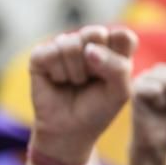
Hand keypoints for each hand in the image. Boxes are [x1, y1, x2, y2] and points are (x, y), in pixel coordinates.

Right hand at [29, 25, 136, 164]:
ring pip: (72, 44)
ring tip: (75, 84)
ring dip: (76, 73)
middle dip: (96, 64)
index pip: (123, 36)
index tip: (113, 78)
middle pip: (96, 33)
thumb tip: (88, 50)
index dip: (119, 56)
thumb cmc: (98, 110)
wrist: (69, 131)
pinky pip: (52, 53)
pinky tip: (59, 82)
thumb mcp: (120, 92)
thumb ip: (118, 67)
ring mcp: (63, 46)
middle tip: (91, 81)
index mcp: (112, 49)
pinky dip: (59, 74)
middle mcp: (87, 43)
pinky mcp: (42, 54)